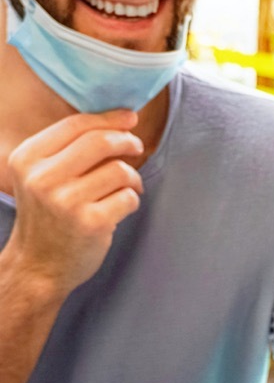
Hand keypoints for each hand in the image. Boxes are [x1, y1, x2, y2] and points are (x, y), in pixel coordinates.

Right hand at [5, 111, 144, 296]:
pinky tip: (120, 208)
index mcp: (28, 158)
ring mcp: (67, 201)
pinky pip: (128, 198)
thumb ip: (68, 149)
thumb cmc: (48, 216)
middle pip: (100, 142)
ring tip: (127, 187)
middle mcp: (43, 177)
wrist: (38, 264)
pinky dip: (132, 200)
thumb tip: (119, 121)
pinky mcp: (92, 222)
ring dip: (132, 177)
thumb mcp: (39, 176)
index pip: (75, 125)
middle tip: (137, 146)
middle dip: (127, 141)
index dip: (108, 118)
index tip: (130, 117)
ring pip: (120, 171)